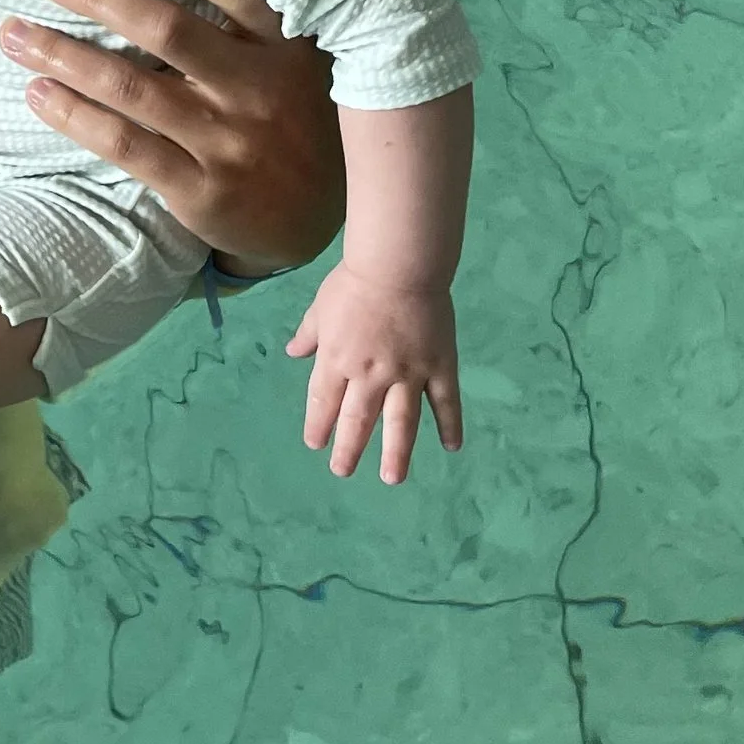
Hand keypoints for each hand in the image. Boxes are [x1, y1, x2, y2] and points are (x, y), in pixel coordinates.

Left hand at [0, 0, 344, 273]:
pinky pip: (126, 145)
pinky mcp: (202, 191)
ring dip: (65, 56)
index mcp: (285, 46)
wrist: (320, 217)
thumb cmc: (289, 115)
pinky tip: (37, 93)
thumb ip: (249, 15)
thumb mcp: (292, 60)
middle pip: (169, 31)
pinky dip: (75, 117)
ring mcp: (229, 143)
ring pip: (133, 89)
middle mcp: (259, 89)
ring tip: (14, 34)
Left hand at [284, 264, 461, 481]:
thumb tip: (292, 352)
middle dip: (349, 449)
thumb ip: (309, 334)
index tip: (316, 445)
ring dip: (396, 453)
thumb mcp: (320, 307)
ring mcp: (408, 374)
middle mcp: (371, 375)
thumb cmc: (354, 282)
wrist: (399, 265)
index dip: (318, 426)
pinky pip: (446, 401)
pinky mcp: (439, 366)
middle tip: (342, 471)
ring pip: (401, 422)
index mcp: (337, 360)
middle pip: (358, 421)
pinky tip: (451, 447)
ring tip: (391, 478)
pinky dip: (450, 425)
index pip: (323, 403)